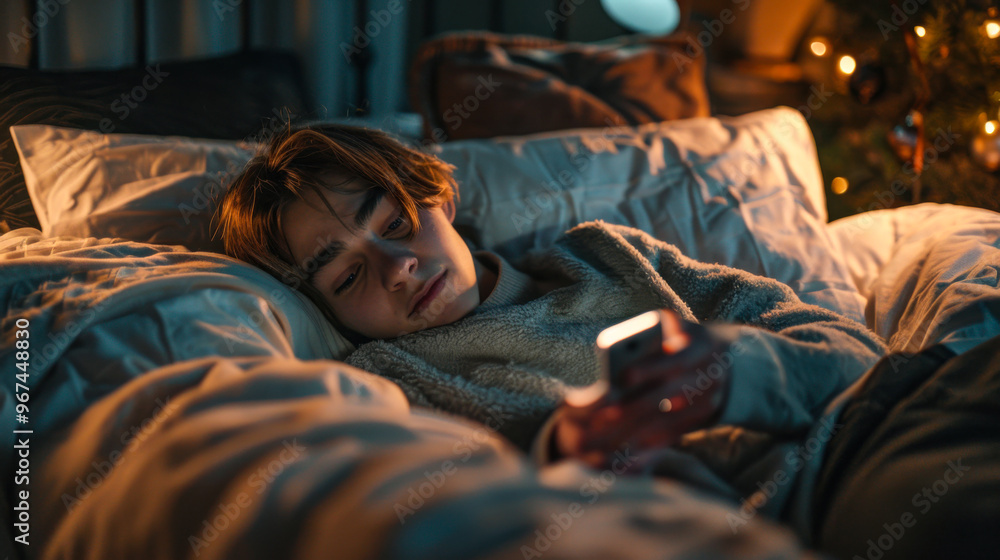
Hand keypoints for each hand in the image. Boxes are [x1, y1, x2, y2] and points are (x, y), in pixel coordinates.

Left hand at [553, 309, 731, 468]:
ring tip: (611, 433)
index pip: (674, 359)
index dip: (649, 369)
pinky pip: (677, 431)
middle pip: (672, 392)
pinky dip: (654, 438)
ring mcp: (710, 398)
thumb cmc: (686, 339)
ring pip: (673, 417)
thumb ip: (656, 333)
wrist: (728, 360)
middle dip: (639, 404)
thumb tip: (622, 347)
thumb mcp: (678, 327)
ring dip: (642, 427)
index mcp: (702, 347)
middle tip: (608, 413)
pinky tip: (630, 445)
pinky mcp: (705, 416)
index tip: (623, 377)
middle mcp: (710, 375)